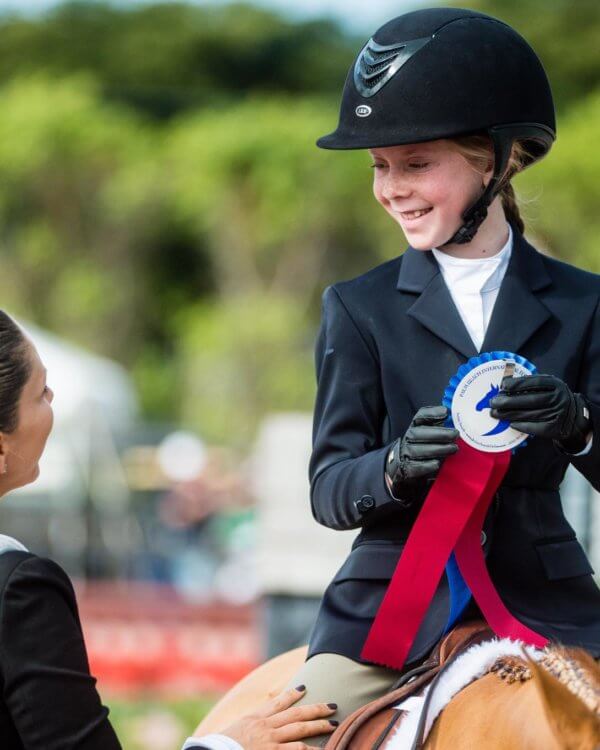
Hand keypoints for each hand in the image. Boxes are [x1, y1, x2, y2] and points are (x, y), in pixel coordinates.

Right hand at [200, 686, 337, 749]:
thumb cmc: (221, 746)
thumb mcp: (234, 731)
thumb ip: (247, 727)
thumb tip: (252, 727)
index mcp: (255, 718)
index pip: (277, 702)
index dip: (292, 695)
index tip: (304, 688)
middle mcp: (265, 726)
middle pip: (296, 713)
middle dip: (316, 709)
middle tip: (332, 705)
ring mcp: (270, 740)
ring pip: (300, 729)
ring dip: (318, 726)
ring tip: (334, 724)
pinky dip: (309, 749)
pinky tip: (322, 748)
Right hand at [386, 406, 458, 503]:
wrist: (406, 468)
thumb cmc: (425, 449)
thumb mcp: (431, 435)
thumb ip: (441, 428)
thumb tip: (455, 419)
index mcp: (415, 428)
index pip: (420, 417)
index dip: (431, 413)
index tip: (445, 413)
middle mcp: (408, 439)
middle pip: (417, 433)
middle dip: (438, 433)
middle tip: (455, 434)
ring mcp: (406, 454)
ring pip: (416, 450)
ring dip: (437, 449)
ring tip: (453, 449)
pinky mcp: (406, 470)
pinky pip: (413, 467)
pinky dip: (425, 465)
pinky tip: (436, 464)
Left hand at [489, 374, 591, 452]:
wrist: (571, 418)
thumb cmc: (552, 398)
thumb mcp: (547, 387)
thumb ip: (531, 384)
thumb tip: (504, 385)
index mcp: (556, 385)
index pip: (535, 382)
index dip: (518, 384)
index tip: (503, 386)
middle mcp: (558, 399)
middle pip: (530, 400)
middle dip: (509, 401)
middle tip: (493, 402)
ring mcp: (557, 414)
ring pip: (529, 414)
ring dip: (509, 414)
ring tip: (495, 413)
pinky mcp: (553, 428)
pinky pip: (534, 427)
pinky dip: (521, 425)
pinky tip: (510, 423)